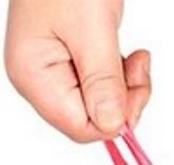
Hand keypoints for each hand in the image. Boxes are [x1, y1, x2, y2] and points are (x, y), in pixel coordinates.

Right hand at [5, 0, 150, 141]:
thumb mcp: (92, 27)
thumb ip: (103, 81)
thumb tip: (113, 127)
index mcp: (33, 76)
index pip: (79, 127)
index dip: (113, 118)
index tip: (138, 87)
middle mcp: (37, 78)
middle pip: (87, 118)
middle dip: (120, 100)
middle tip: (140, 67)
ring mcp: (51, 67)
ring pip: (95, 102)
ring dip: (122, 86)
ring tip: (135, 55)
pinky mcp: (67, 55)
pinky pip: (97, 82)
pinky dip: (117, 73)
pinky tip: (125, 52)